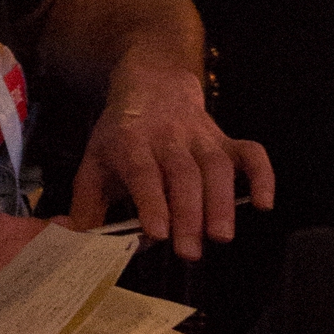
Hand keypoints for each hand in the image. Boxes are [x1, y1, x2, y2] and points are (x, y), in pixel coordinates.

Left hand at [68, 61, 273, 258]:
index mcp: (130, 141)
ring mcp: (201, 135)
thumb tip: (69, 238)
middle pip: (182, 173)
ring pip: (215, 166)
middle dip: (188, 213)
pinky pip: (250, 152)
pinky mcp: (225, 138)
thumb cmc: (120, 134)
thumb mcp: (93, 163)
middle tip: (190, 252)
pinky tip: (264, 203)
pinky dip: (262, 175)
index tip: (158, 233)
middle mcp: (167, 136)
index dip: (151, 201)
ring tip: (221, 236)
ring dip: (221, 201)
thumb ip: (84, 206)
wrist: (152, 81)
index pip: (142, 172)